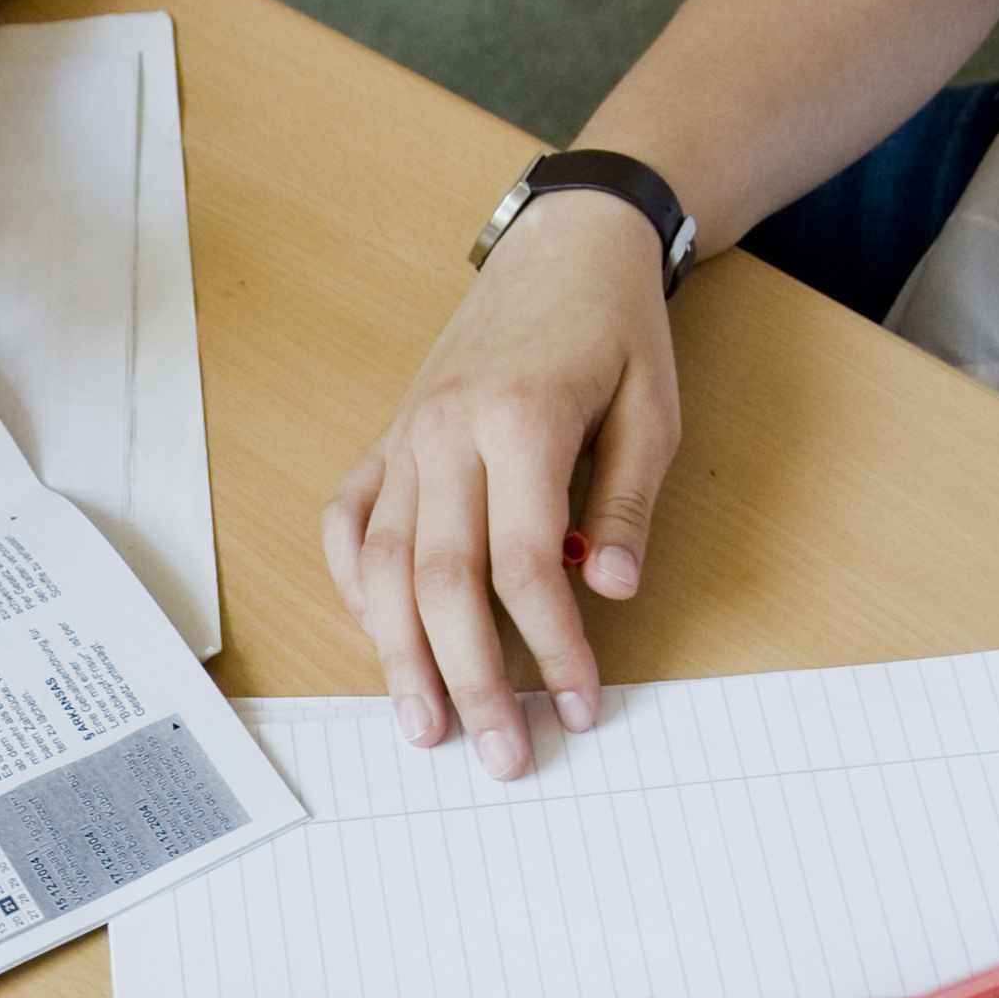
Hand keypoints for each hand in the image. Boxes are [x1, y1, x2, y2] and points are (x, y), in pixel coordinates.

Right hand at [321, 190, 680, 780]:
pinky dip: (351, 587)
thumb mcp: (652, 410)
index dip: (552, 648)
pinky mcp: (385, 439)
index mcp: (518, 421)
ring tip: (422, 727)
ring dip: (397, 657)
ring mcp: (404, 438)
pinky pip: (346, 523)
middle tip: (497, 754)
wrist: (565, 243)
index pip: (526, 566)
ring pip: (379, 566)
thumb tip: (611, 593)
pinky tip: (377, 640)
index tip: (579, 706)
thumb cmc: (614, 329)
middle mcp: (444, 433)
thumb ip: (628, 505)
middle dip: (468, 680)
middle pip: (440, 583)